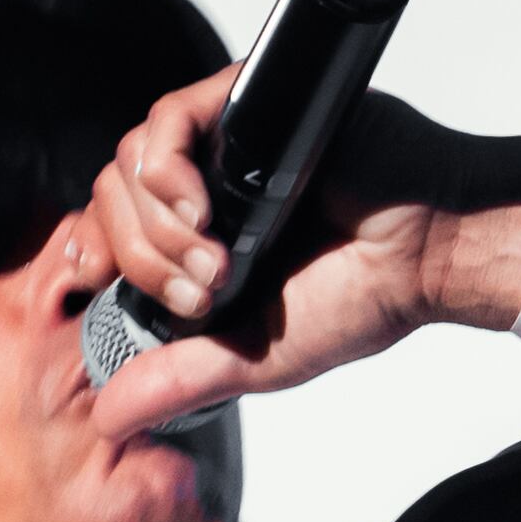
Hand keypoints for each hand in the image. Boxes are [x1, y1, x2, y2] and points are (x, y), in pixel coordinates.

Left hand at [82, 74, 520, 450]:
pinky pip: (165, 123)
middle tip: (203, 293)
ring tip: (220, 265)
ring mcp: (223, 140)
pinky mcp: (245, 105)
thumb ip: (180, 378)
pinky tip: (202, 213)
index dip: (92, 250)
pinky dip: (167, 174)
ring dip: (161, 231)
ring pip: (133, 164)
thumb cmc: (363, 295)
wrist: (429, 253)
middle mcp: (205, 180)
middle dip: (142, 259)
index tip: (93, 281)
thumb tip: (109, 416)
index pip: (110, 226)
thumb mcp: (253, 356)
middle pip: (113, 196)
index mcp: (199, 233)